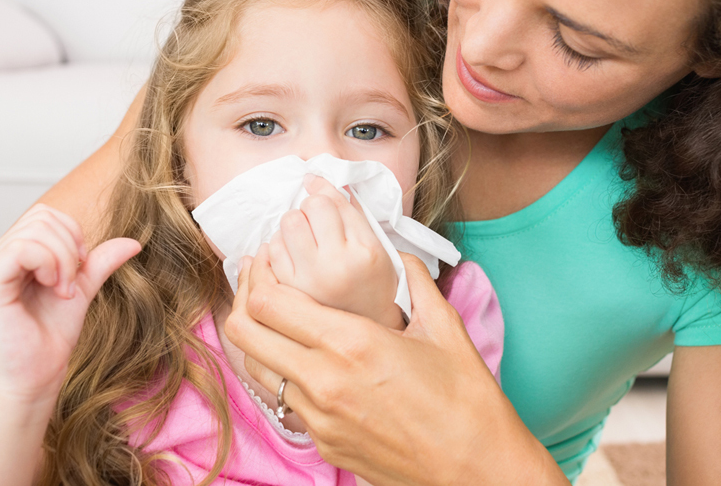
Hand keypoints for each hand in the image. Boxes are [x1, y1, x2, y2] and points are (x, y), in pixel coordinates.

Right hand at [0, 204, 140, 405]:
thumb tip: (134, 241)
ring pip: (35, 230)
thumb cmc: (50, 335)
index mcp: (14, 253)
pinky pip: (22, 249)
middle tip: (72, 283)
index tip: (81, 266)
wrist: (34, 375)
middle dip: (70, 246)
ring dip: (63, 258)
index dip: (72, 233)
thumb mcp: (82, 289)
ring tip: (64, 290)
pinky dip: (49, 263)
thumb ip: (100, 262)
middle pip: (42, 216)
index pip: (45, 214)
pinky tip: (54, 289)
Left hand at [224, 252, 565, 485]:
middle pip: (245, 334)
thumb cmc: (465, 400)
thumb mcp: (444, 327)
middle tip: (261, 281)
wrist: (475, 470)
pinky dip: (286, 372)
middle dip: (245, 300)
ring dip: (259, 339)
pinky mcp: (324, 443)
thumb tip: (398, 255)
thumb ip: (415, 280)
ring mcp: (319, 418)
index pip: (271, 303)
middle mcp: (324, 381)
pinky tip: (309, 358)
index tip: (269, 258)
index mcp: (352, 344)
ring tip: (279, 317)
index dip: (260, 274)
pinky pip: (286, 400)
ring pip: (257, 369)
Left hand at [268, 175, 402, 329]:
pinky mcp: (289, 293)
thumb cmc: (374, 282)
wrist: (368, 327)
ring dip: (292, 227)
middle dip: (308, 210)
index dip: (321, 189)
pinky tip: (291, 254)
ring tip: (304, 240)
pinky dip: (277, 247)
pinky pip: (270, 252)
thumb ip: (352, 212)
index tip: (315, 186)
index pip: (332, 201)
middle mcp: (336, 265)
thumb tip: (316, 181)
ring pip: (285, 227)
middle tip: (316, 223)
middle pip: (305, 209)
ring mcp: (310, 281)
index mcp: (364, 251)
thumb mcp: (377, 245)